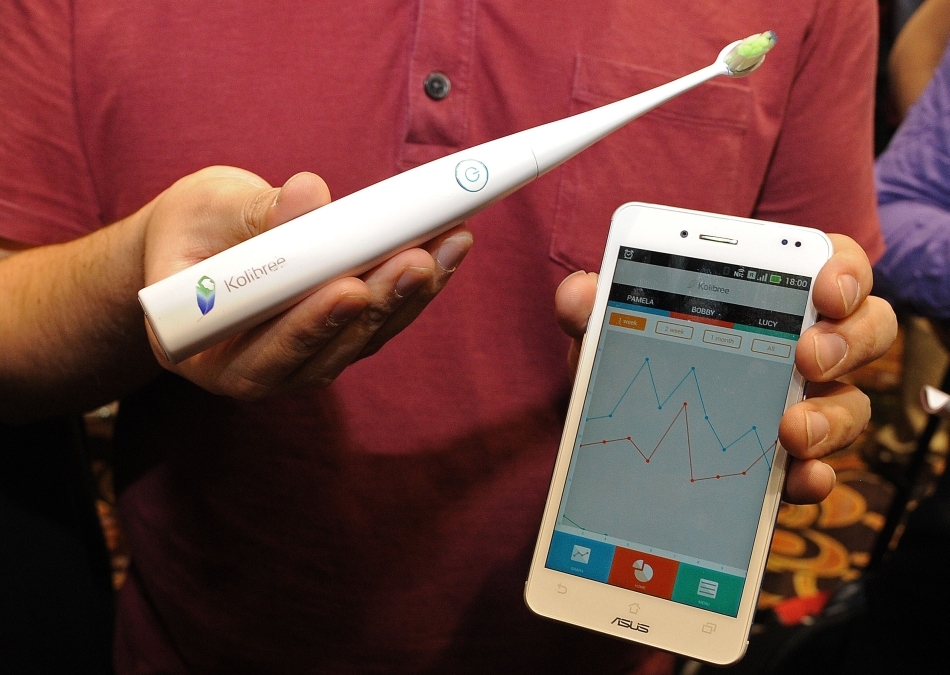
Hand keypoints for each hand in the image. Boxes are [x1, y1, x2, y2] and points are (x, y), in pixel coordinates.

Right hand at [140, 166, 471, 398]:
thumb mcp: (204, 209)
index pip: (260, 354)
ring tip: (447, 245)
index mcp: (203, 352)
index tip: (348, 290)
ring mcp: (303, 359)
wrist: (199, 243)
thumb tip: (308, 195)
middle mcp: (256, 370)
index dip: (308, 326)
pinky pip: (380, 320)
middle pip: (326, 352)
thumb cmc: (192, 228)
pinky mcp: (339, 339)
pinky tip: (448, 247)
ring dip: (409, 295)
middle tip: (416, 261)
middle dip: (376, 305)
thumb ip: (252, 212)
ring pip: (363, 339)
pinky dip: (416, 285)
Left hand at [554, 234, 896, 504]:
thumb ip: (598, 309)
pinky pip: (819, 469)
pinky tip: (795, 478)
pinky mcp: (787, 463)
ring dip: (831, 416)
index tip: (825, 285)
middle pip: (864, 332)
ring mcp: (802, 406)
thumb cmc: (636, 363)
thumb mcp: (614, 333)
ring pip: (850, 405)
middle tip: (807, 355)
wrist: (625, 438)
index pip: (829, 267)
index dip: (842, 270)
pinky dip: (812, 475)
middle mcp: (800, 348)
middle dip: (846, 340)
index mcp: (768, 297)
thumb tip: (578, 294)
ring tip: (790, 428)